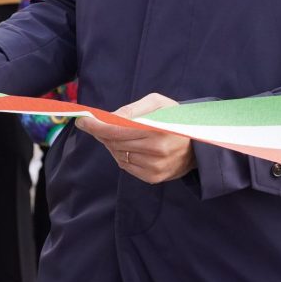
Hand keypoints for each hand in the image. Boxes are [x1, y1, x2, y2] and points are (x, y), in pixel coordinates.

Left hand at [75, 92, 194, 183]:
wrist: (199, 145)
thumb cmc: (176, 119)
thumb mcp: (159, 103)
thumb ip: (133, 109)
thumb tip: (109, 118)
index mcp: (158, 129)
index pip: (116, 130)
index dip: (96, 126)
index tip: (82, 120)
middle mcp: (157, 151)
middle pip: (114, 143)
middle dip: (101, 132)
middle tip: (95, 124)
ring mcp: (155, 167)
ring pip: (117, 155)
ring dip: (112, 144)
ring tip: (120, 134)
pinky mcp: (153, 178)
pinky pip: (125, 166)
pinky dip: (121, 155)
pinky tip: (130, 147)